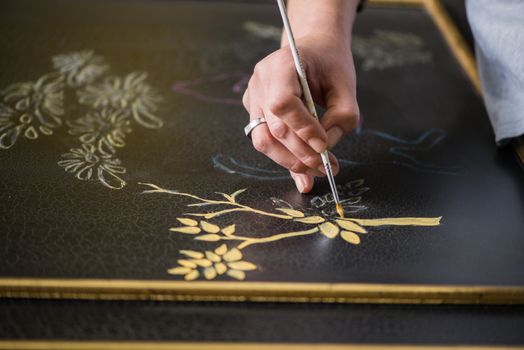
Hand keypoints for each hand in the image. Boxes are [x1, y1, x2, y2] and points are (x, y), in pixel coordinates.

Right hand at [243, 33, 358, 192]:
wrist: (314, 49)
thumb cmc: (329, 63)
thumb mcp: (346, 85)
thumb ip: (342, 116)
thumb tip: (325, 149)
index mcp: (281, 64)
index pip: (283, 103)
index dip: (303, 129)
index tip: (324, 146)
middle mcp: (260, 81)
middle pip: (273, 128)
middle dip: (301, 154)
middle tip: (326, 167)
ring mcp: (253, 96)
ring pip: (262, 140)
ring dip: (289, 161)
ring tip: (315, 170)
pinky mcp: (253, 110)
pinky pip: (264, 139)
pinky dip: (285, 155)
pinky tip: (303, 164)